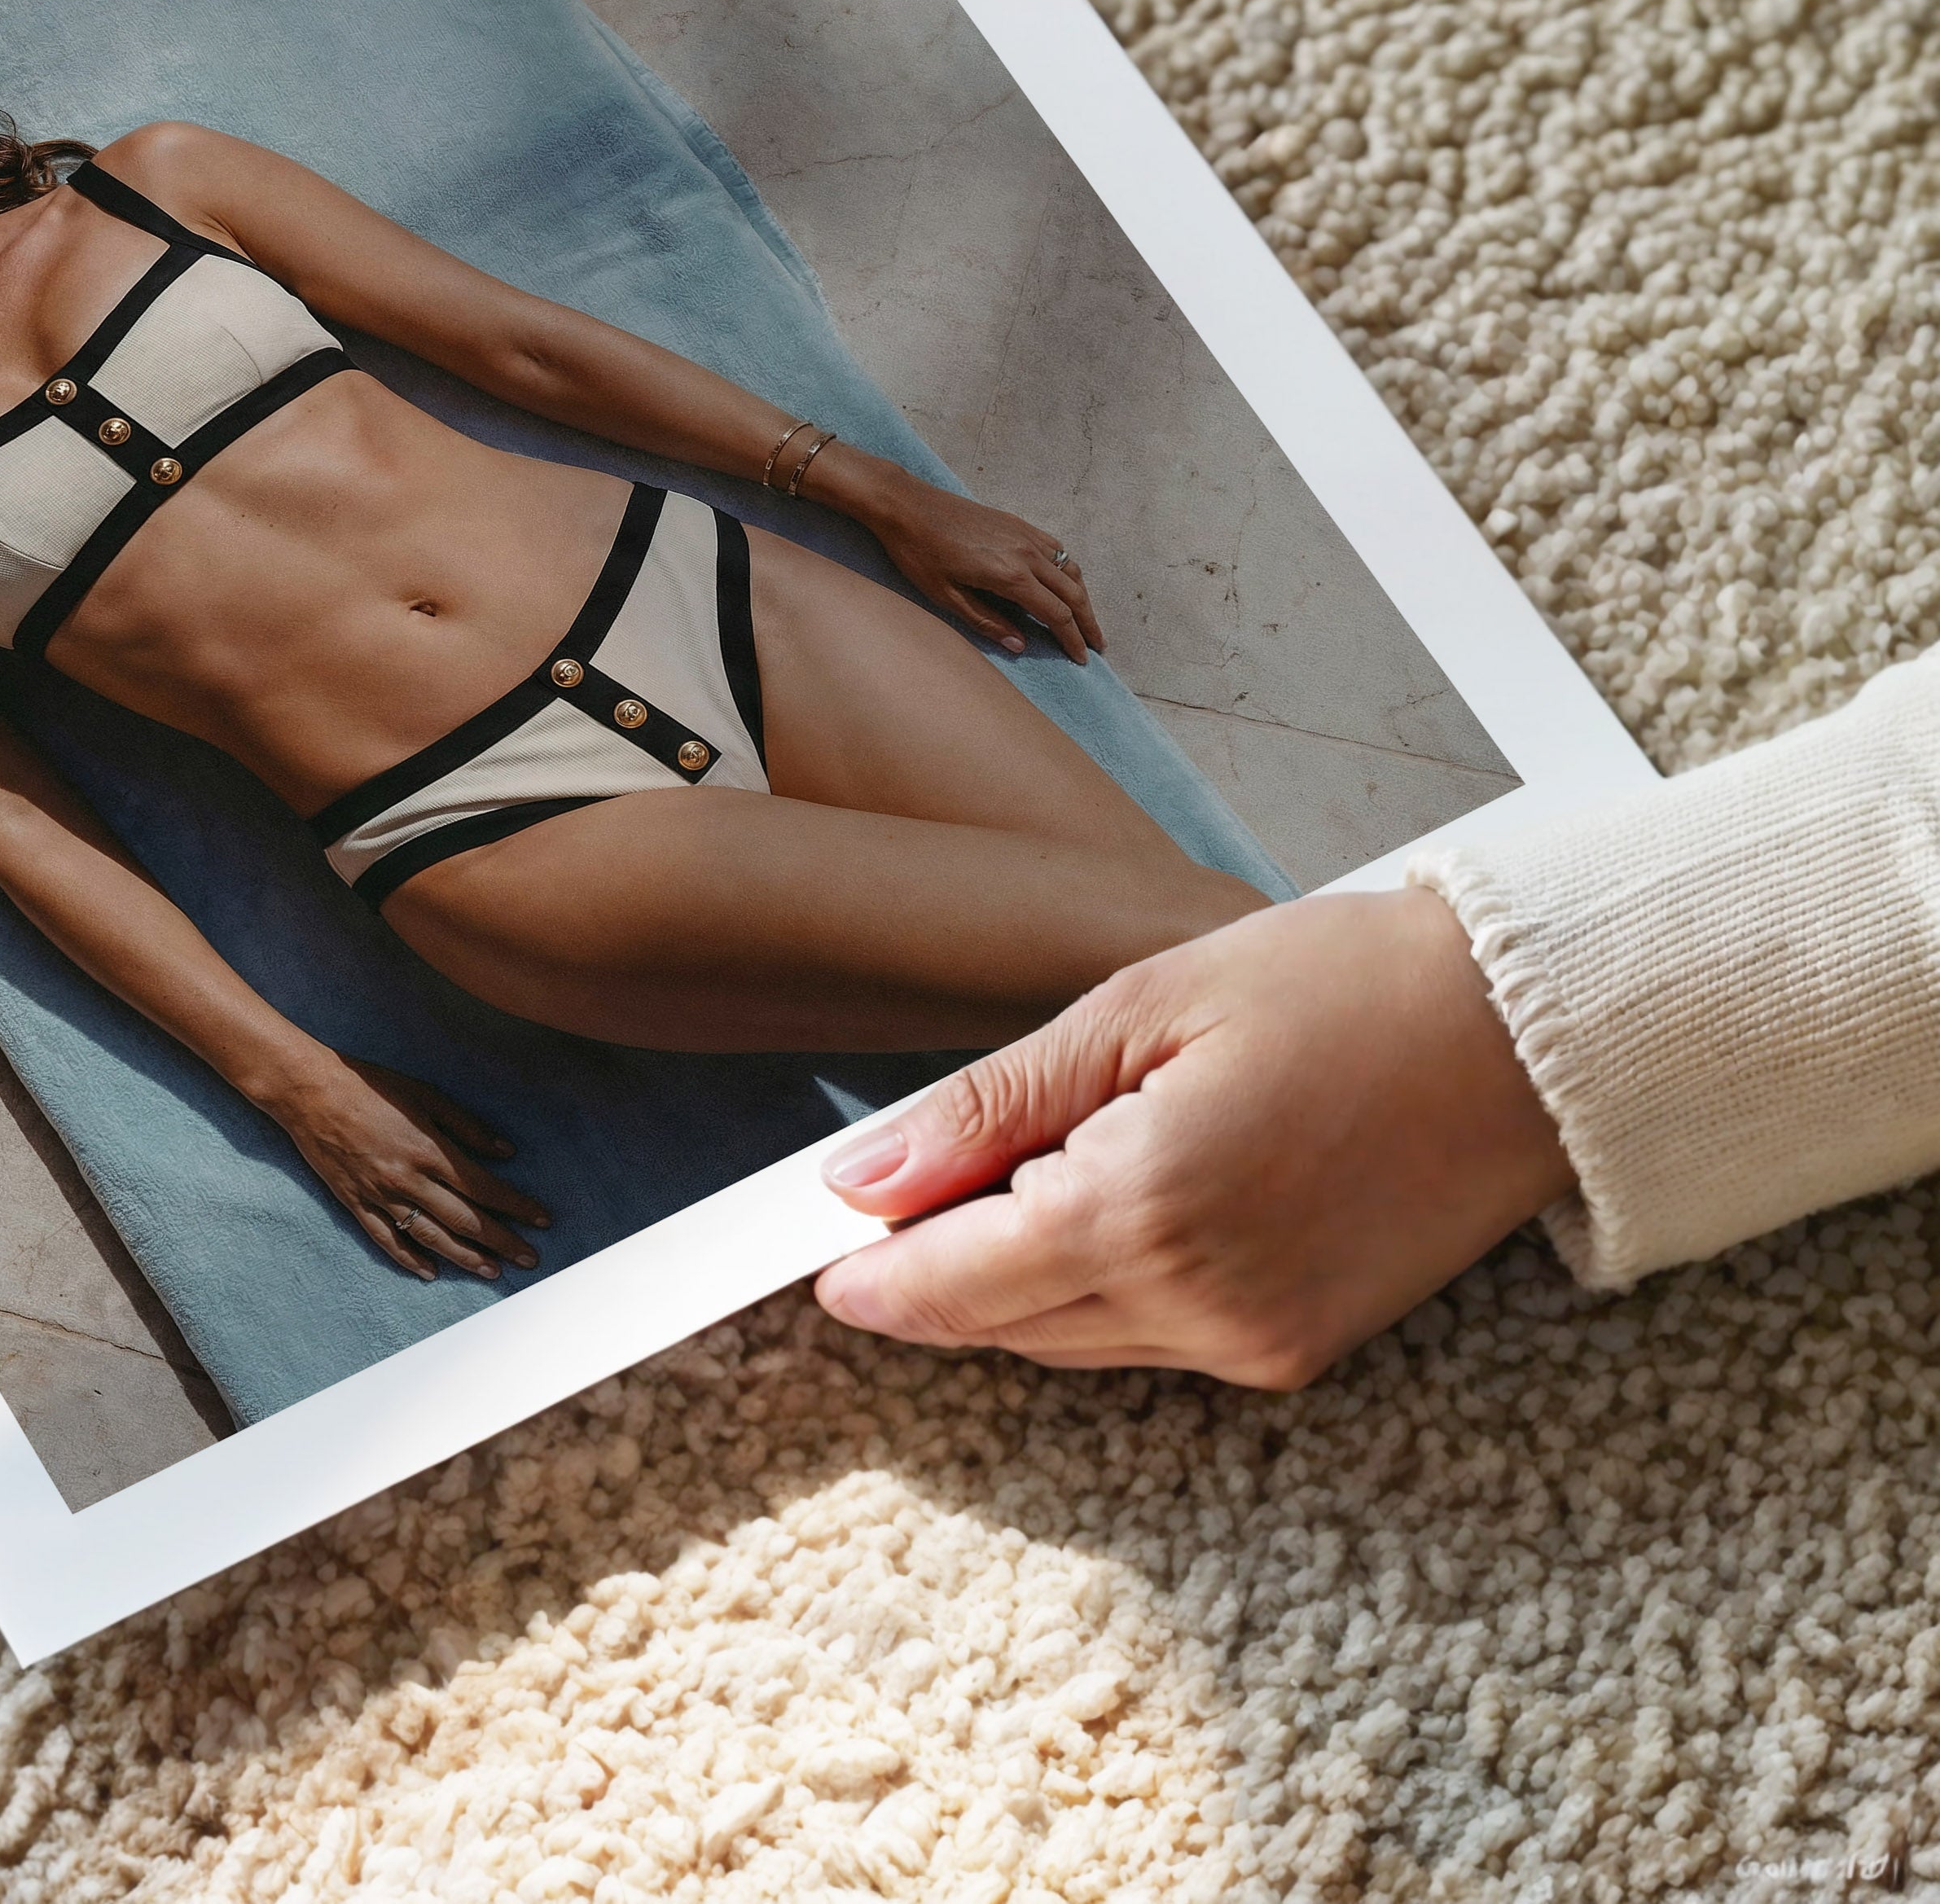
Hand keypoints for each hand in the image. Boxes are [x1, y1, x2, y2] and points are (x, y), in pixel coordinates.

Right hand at [260, 1052, 553, 1279]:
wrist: (309, 1091)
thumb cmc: (370, 1085)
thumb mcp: (425, 1094)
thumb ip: (466, 1126)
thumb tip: (505, 1152)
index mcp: (429, 1148)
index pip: (484, 1187)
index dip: (517, 1205)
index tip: (543, 1220)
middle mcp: (409, 1179)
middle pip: (465, 1219)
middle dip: (502, 1241)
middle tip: (530, 1259)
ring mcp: (381, 1196)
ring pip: (432, 1237)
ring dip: (466, 1257)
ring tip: (492, 1272)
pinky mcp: (356, 1204)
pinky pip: (387, 1240)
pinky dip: (410, 1259)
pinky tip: (432, 1273)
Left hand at [812, 888, 1574, 1385]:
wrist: (1523, 1038)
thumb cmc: (1336, 986)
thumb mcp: (1136, 1010)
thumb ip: (991, 1107)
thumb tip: (861, 1177)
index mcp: (1145, 1211)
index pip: (956, 1282)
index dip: (875, 1275)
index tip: (815, 1260)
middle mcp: (1199, 1306)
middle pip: (1005, 1323)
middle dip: (933, 1272)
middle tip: (884, 1205)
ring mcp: (1257, 1344)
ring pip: (1071, 1341)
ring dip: (1011, 1282)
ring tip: (988, 1187)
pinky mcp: (1298, 1352)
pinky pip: (1149, 1342)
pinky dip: (1094, 1290)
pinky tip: (1088, 1209)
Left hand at [847, 457, 1099, 662]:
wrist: (906, 504)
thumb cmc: (919, 553)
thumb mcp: (946, 596)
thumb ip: (987, 622)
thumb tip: (1021, 645)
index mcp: (1010, 576)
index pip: (1056, 615)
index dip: (1072, 639)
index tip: (1083, 659)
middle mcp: (1026, 554)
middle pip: (1072, 593)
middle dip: (1088, 622)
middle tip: (1098, 646)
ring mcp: (1024, 535)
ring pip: (1069, 569)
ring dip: (1082, 596)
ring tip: (1086, 619)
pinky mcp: (1017, 523)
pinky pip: (1056, 549)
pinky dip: (1068, 570)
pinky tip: (1065, 581)